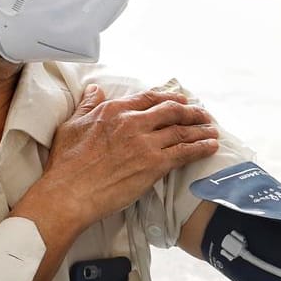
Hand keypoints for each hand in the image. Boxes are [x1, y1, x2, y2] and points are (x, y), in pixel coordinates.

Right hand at [18, 85, 218, 239]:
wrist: (70, 192)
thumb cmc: (66, 163)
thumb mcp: (72, 124)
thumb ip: (88, 104)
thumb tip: (95, 89)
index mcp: (114, 110)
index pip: (150, 98)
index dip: (169, 97)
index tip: (181, 99)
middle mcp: (134, 122)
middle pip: (172, 111)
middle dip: (191, 111)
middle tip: (202, 114)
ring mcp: (146, 143)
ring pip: (182, 131)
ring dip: (201, 129)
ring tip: (213, 129)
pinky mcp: (155, 165)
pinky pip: (185, 152)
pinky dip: (201, 148)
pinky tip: (211, 146)